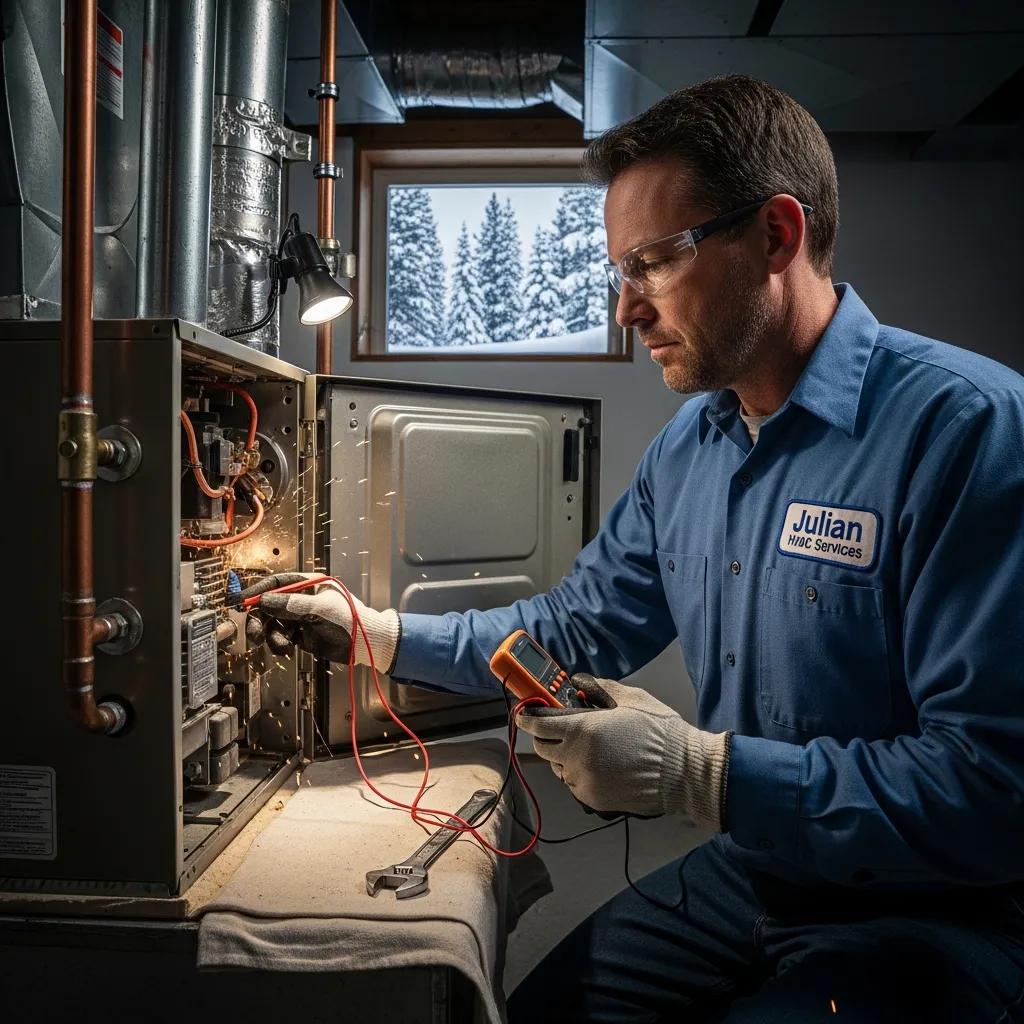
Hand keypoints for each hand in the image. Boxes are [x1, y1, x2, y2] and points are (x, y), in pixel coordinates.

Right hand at [237, 573, 400, 669]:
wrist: (364, 645)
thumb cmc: (350, 620)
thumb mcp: (320, 609)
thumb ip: (291, 604)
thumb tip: (264, 600)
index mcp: (309, 584)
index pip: (277, 583)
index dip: (258, 590)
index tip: (243, 600)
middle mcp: (301, 599)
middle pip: (269, 604)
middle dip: (260, 618)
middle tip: (254, 631)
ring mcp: (300, 617)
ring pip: (273, 623)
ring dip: (270, 635)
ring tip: (279, 645)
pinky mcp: (300, 634)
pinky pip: (280, 636)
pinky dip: (278, 644)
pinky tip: (285, 650)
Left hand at [515, 674, 731, 829]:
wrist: (683, 772)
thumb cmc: (659, 732)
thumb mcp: (630, 698)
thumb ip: (598, 688)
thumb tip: (579, 683)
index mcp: (582, 730)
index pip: (538, 724)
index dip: (528, 717)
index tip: (525, 713)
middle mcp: (576, 758)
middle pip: (542, 747)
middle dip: (545, 736)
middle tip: (560, 728)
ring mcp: (584, 781)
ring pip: (558, 767)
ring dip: (564, 756)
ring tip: (588, 748)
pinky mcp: (593, 799)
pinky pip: (574, 783)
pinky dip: (579, 774)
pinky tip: (600, 765)